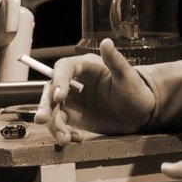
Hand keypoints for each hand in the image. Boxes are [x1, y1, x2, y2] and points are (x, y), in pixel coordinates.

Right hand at [34, 38, 154, 145]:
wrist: (140, 113)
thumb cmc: (135, 90)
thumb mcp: (127, 77)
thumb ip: (115, 61)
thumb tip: (107, 42)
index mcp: (85, 67)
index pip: (65, 68)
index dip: (59, 80)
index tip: (60, 96)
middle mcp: (74, 82)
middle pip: (51, 90)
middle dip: (46, 105)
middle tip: (42, 120)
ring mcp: (73, 101)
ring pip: (54, 109)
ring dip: (54, 124)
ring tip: (65, 139)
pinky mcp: (74, 117)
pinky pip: (62, 124)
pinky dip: (65, 133)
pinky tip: (77, 139)